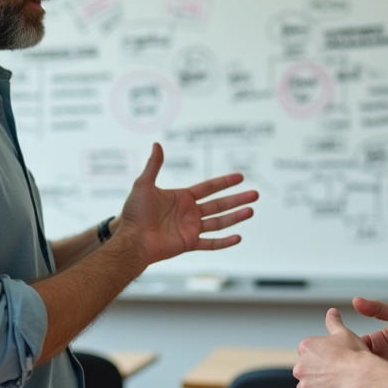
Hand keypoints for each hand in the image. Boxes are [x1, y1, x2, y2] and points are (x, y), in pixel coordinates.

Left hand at [118, 143, 257, 266]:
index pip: (208, 188)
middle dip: (237, 199)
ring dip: (236, 216)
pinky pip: (210, 243)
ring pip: (219, 222)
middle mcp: (189, 213)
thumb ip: (154, 165)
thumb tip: (157, 144)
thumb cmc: (134, 213)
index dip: (224, 182)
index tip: (240, 177)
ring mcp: (190, 228)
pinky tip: (238, 237)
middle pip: (219, 204)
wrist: (132, 239)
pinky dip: (224, 242)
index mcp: (182, 198)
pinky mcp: (189, 243)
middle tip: (255, 194)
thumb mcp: (143, 184)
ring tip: (251, 210)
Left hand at [293, 308, 373, 387]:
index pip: (309, 353)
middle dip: (318, 373)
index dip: (323, 357)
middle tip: (337, 373)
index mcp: (306, 347)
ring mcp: (305, 385)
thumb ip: (333, 322)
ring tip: (336, 385)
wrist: (362, 378)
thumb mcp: (343, 333)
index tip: (334, 360)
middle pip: (306, 371)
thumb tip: (332, 312)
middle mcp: (300, 366)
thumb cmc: (354, 356)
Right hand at [354, 297, 387, 380]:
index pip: (354, 344)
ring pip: (366, 377)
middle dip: (350, 365)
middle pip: (357, 363)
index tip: (341, 349)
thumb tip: (357, 301)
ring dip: (361, 378)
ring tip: (357, 377)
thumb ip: (379, 309)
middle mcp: (379, 357)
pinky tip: (371, 387)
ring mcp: (386, 372)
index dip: (346, 347)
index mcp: (377, 341)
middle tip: (346, 366)